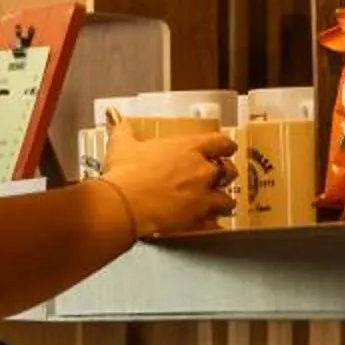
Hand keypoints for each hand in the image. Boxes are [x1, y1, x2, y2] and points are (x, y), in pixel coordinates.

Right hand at [101, 126, 235, 240]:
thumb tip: (117, 119)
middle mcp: (200, 171)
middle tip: (220, 177)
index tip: (227, 148)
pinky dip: (212, 224)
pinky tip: (210, 225)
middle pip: (228, 171)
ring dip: (223, 202)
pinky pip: (214, 223)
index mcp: (188, 149)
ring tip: (220, 204)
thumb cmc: (126, 174)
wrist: (124, 205)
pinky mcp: (196, 220)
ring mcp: (201, 197)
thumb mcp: (122, 145)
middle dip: (225, 175)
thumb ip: (124, 130)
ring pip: (226, 200)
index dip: (226, 146)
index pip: (220, 142)